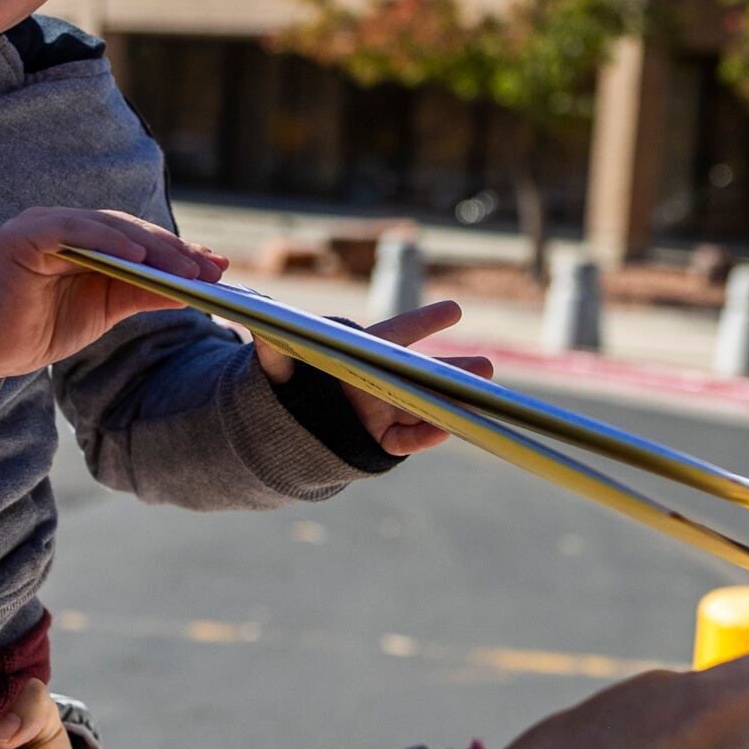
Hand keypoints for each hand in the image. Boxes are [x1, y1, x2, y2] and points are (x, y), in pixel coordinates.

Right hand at [0, 209, 223, 388]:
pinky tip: (138, 256)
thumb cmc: (41, 328)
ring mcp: (42, 225)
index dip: (177, 251)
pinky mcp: (23, 236)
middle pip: (128, 230)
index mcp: (82, 238)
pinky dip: (107, 241)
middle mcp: (63, 224)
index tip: (216, 267)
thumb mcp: (105, 308)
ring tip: (185, 269)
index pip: (138, 238)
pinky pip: (72, 231)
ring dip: (150, 248)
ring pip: (107, 227)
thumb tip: (194, 286)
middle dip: (173, 251)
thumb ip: (143, 291)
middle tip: (210, 270)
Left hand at [250, 299, 491, 456]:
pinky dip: (422, 437)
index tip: (455, 309)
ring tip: (483, 398)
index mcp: (363, 354)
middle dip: (452, 371)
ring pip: (424, 405)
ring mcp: (386, 409)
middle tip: (487, 366)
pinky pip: (406, 439)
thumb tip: (260, 330)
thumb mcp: (278, 368)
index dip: (424, 323)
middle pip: (422, 374)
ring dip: (451, 404)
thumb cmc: (290, 385)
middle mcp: (382, 380)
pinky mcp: (382, 438)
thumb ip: (274, 352)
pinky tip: (445, 430)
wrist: (289, 428)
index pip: (396, 335)